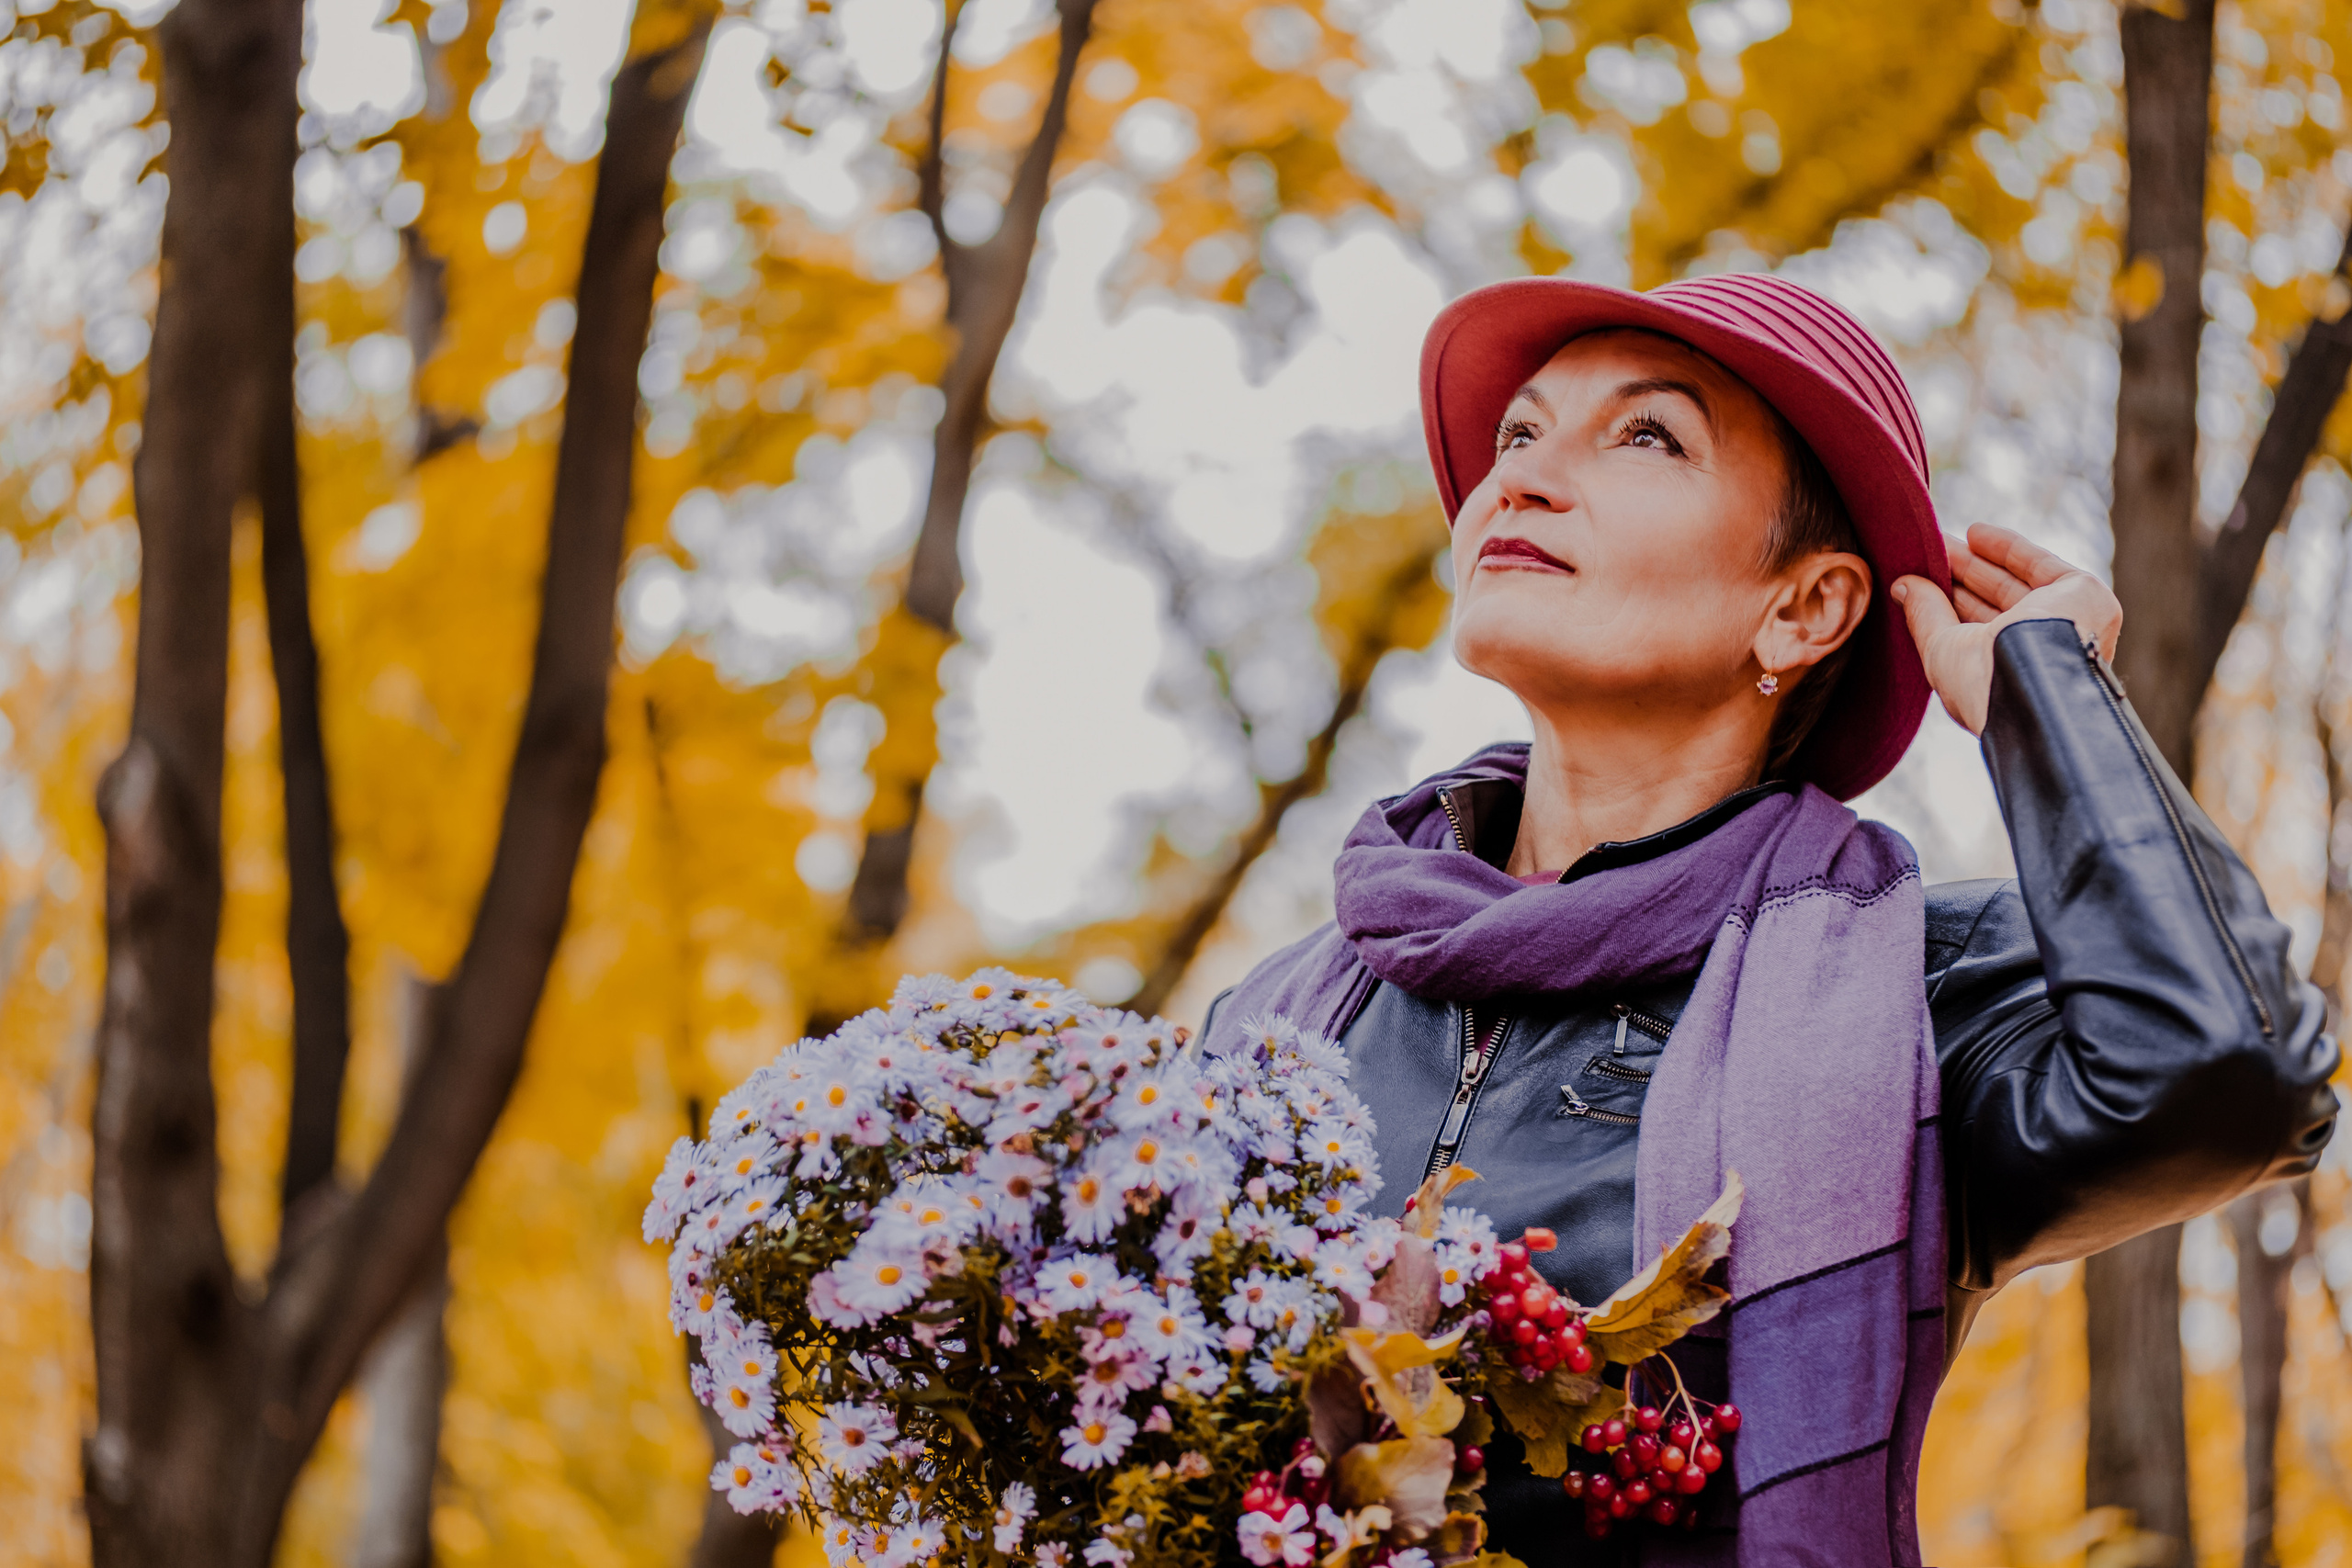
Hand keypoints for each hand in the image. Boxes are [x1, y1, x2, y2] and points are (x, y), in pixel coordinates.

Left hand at [1890, 523, 2121, 735]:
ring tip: (1941, 541)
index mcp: (2007, 679)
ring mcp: (2065, 626)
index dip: (1947, 606)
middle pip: (1994, 607)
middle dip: (1961, 579)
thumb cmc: (1981, 681)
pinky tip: (1975, 533)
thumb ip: (1926, 615)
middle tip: (1928, 554)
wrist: (2033, 679)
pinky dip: (2009, 548)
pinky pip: (2043, 565)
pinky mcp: (2086, 597)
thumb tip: (1903, 586)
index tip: (1919, 580)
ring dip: (1979, 561)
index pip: (1974, 635)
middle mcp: (2039, 655)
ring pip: (2017, 585)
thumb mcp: (1941, 650)